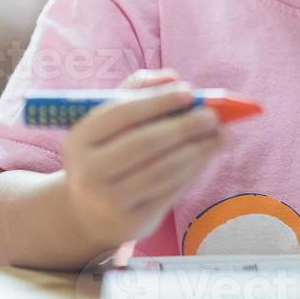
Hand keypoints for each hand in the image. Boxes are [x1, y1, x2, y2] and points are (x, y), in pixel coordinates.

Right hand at [59, 68, 223, 247]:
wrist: (90, 212)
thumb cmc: (108, 153)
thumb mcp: (112, 121)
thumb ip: (139, 90)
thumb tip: (172, 77)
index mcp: (79, 139)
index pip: (121, 113)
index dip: (157, 101)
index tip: (189, 92)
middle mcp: (88, 172)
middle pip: (144, 144)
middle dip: (184, 127)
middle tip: (212, 116)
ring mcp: (108, 201)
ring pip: (162, 170)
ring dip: (198, 149)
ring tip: (220, 134)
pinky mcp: (132, 221)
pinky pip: (171, 191)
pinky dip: (194, 170)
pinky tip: (207, 155)